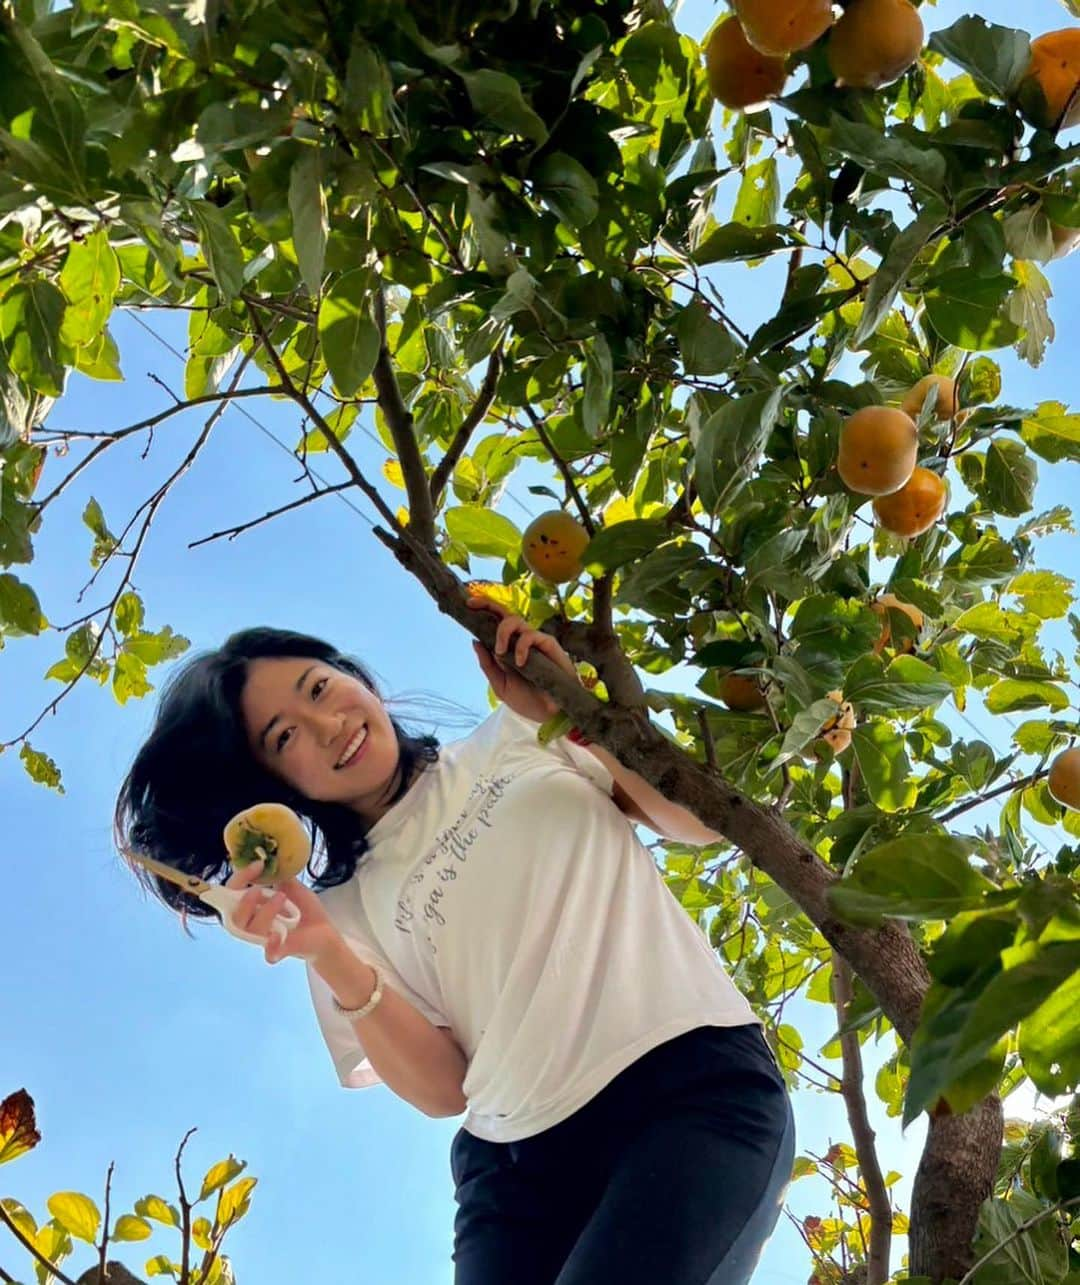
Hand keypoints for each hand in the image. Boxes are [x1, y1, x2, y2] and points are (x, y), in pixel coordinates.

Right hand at [225, 859, 341, 965]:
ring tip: (282, 898)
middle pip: (234, 917)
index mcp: (254, 908)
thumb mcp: (293, 888)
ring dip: (264, 911)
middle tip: (258, 889)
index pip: (232, 894)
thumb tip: (270, 858)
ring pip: (251, 930)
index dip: (240, 878)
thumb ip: (280, 876)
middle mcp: (255, 924)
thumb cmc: (306, 911)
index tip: (259, 864)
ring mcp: (267, 938)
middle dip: (243, 901)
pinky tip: (275, 936)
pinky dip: (270, 947)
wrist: (326, 932)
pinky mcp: (281, 950)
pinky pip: (269, 954)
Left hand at [467, 593, 579, 724]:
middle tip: (475, 607)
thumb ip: (487, 664)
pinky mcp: (548, 644)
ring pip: (516, 620)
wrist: (548, 715)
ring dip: (503, 631)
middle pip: (505, 614)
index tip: (468, 605)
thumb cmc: (526, 700)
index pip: (495, 624)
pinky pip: (531, 635)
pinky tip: (520, 662)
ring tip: (500, 651)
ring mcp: (534, 641)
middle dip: (489, 605)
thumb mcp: (499, 685)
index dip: (483, 610)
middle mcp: (519, 641)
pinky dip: (522, 646)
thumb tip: (475, 641)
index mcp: (507, 648)